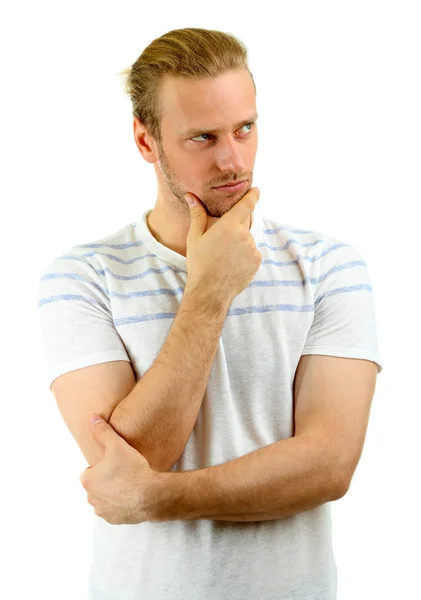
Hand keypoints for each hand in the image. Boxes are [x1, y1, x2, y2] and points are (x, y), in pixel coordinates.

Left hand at [79, 414, 162, 524]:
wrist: (151, 495)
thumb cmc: (132, 469)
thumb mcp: (117, 444)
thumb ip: (102, 431)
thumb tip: (92, 418)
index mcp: (88, 480)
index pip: (89, 470)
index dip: (101, 465)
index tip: (115, 463)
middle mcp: (91, 498)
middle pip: (96, 485)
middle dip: (106, 480)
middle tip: (123, 471)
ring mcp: (103, 511)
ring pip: (105, 498)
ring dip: (113, 493)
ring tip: (130, 483)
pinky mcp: (116, 520)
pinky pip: (115, 510)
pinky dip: (122, 504)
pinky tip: (134, 495)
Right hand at [184, 187, 261, 307]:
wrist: (210, 291)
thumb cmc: (199, 263)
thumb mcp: (195, 237)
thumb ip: (197, 214)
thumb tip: (191, 196)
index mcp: (228, 226)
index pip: (246, 204)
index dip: (252, 195)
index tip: (256, 190)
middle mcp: (244, 235)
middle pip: (245, 222)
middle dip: (236, 225)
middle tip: (223, 238)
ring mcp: (252, 248)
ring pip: (247, 239)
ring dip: (239, 242)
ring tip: (224, 256)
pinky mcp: (256, 260)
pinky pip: (252, 252)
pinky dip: (244, 254)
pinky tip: (231, 263)